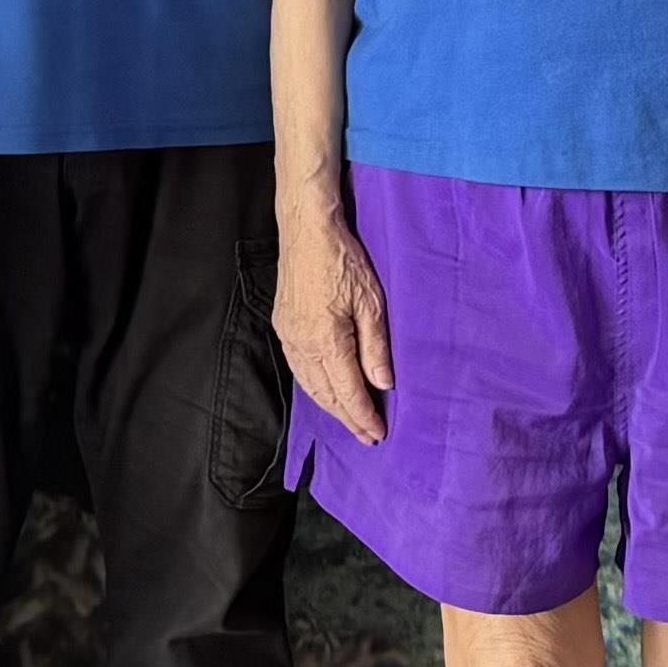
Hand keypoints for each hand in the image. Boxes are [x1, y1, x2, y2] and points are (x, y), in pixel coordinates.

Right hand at [274, 202, 393, 443]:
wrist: (306, 230)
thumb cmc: (343, 259)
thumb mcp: (371, 301)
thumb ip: (376, 347)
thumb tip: (384, 384)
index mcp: (326, 341)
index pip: (348, 392)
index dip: (363, 416)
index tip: (378, 434)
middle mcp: (302, 345)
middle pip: (326, 395)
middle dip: (348, 419)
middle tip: (367, 437)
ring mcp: (289, 336)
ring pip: (309, 385)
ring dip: (330, 407)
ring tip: (349, 420)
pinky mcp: (283, 326)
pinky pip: (299, 369)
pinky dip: (314, 388)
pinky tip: (325, 391)